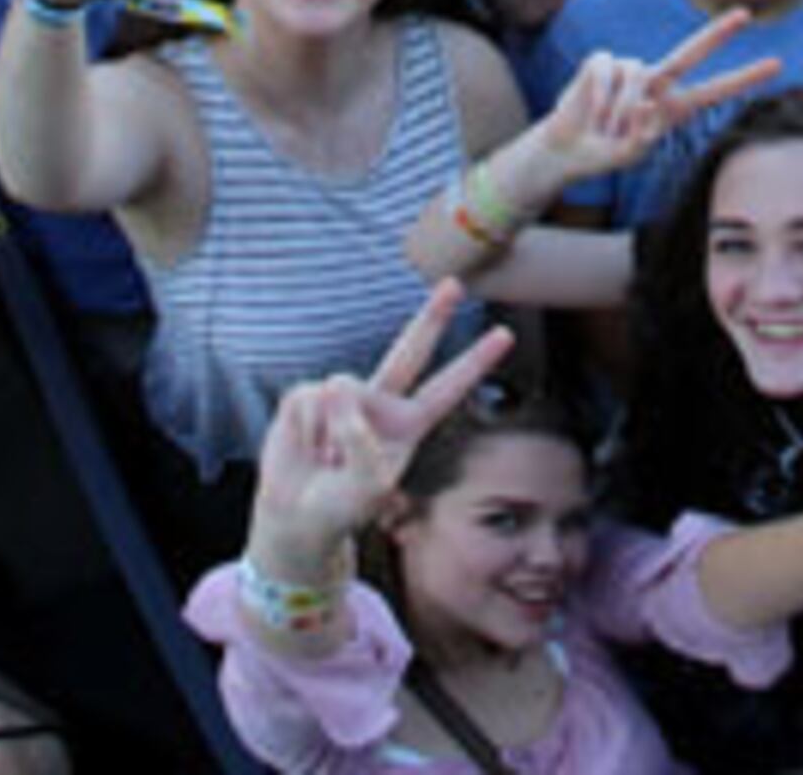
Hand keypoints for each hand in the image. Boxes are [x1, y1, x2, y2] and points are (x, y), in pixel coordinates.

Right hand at [250, 282, 516, 557]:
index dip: (476, 362)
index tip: (506, 334)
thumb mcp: (366, 488)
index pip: (448, 388)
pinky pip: (310, 400)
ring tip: (327, 463)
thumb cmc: (340, 507)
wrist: (296, 517)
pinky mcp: (307, 395)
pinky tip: (307, 450)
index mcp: (408, 426)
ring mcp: (344, 396)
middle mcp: (381, 403)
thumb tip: (337, 388)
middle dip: (434, 316)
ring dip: (333, 433)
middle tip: (456, 284)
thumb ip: (360, 442)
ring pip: (345, 388)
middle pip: (411, 350)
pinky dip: (307, 432)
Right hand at [516, 9, 783, 194]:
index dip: (744, 79)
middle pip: (690, 53)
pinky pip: (607, 72)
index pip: (714, 90)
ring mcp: (629, 69)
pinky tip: (592, 111)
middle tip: (746, 14)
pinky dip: (599, 97)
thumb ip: (644, 135)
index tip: (777, 64)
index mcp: (672, 107)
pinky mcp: (601, 62)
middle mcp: (656, 82)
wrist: (567, 150)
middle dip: (718, 34)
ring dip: (617, 110)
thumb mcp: (631, 154)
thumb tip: (648, 104)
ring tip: (606, 129)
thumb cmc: (605, 152)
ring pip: (635, 76)